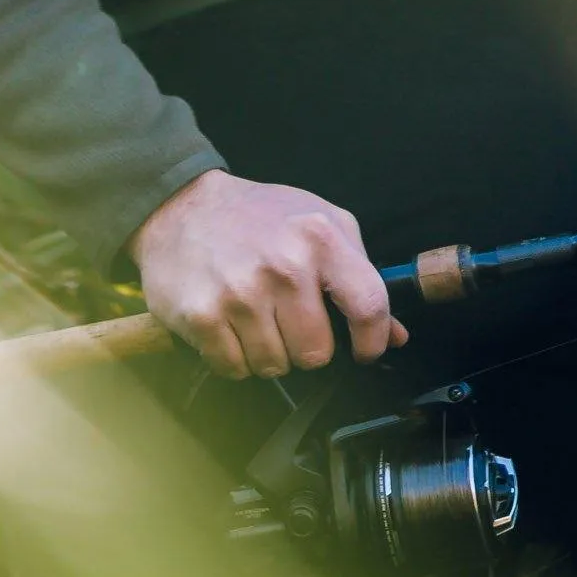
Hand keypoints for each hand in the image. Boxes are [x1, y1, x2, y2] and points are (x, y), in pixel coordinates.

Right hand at [128, 168, 408, 377]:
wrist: (182, 207)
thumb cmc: (258, 217)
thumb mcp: (319, 223)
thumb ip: (360, 274)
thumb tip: (394, 335)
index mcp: (320, 237)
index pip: (368, 305)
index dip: (372, 340)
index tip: (364, 349)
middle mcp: (284, 265)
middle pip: (316, 353)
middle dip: (305, 346)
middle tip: (287, 318)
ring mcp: (241, 293)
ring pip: (274, 366)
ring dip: (267, 352)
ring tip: (255, 316)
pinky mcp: (203, 316)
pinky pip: (235, 369)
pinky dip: (234, 357)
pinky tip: (229, 324)